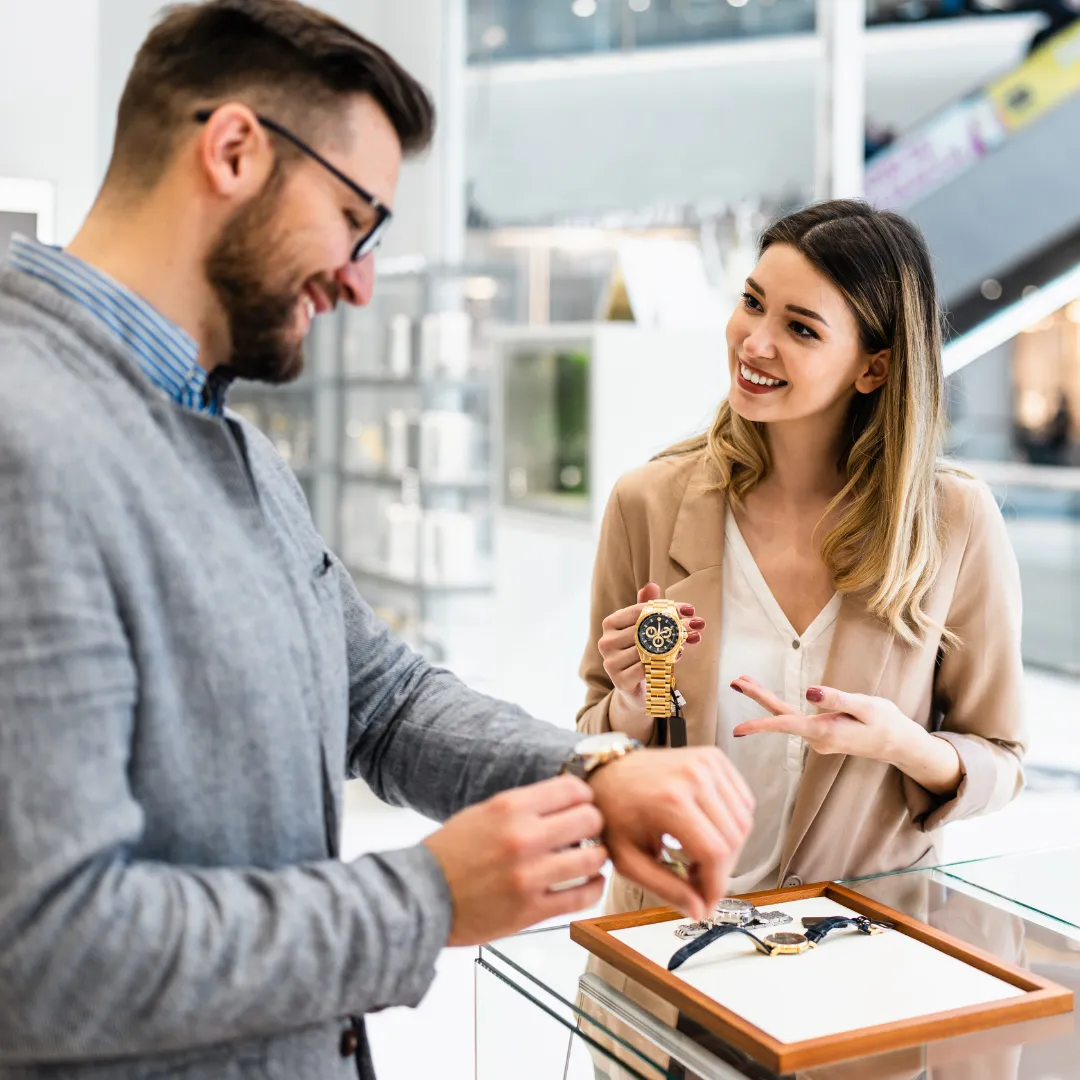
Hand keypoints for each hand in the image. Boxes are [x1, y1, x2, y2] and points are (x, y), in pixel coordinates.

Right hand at [422, 775, 607, 946]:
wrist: (422, 896)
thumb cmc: (450, 854)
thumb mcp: (483, 812)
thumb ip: (524, 807)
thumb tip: (566, 802)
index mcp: (510, 807)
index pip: (572, 789)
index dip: (584, 795)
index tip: (583, 803)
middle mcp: (523, 838)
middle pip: (589, 820)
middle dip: (594, 824)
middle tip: (588, 831)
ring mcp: (529, 876)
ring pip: (593, 859)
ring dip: (596, 857)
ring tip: (590, 858)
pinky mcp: (531, 910)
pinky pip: (582, 897)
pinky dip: (593, 888)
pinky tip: (588, 883)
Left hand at [587, 747, 753, 921]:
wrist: (609, 772)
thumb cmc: (614, 812)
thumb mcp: (628, 858)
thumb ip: (664, 888)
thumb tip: (699, 911)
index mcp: (670, 800)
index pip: (715, 853)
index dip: (716, 886)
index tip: (707, 904)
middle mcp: (693, 776)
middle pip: (733, 839)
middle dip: (722, 872)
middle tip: (700, 883)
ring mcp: (706, 763)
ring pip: (743, 822)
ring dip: (729, 850)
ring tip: (699, 859)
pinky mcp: (714, 758)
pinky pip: (743, 802)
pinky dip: (732, 824)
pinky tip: (708, 833)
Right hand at [598, 583, 704, 716]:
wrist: (635, 688)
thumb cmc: (640, 653)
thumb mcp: (643, 628)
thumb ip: (646, 607)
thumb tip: (651, 585)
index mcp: (610, 624)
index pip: (639, 611)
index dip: (666, 609)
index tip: (689, 610)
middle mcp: (606, 641)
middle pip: (644, 630)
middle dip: (675, 626)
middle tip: (697, 624)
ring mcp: (610, 662)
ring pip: (645, 650)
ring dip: (672, 645)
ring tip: (690, 641)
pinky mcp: (619, 681)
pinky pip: (643, 668)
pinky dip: (662, 663)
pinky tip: (675, 659)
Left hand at [729, 677, 961, 794]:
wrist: (901, 745)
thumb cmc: (887, 724)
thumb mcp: (867, 707)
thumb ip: (837, 699)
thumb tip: (808, 691)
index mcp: (826, 732)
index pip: (787, 725)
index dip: (760, 725)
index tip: (737, 730)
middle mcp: (818, 738)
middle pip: (781, 717)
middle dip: (757, 698)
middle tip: (734, 682)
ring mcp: (819, 738)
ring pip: (786, 717)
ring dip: (765, 699)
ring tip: (743, 681)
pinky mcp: (823, 733)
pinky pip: (796, 719)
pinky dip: (780, 707)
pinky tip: (770, 698)